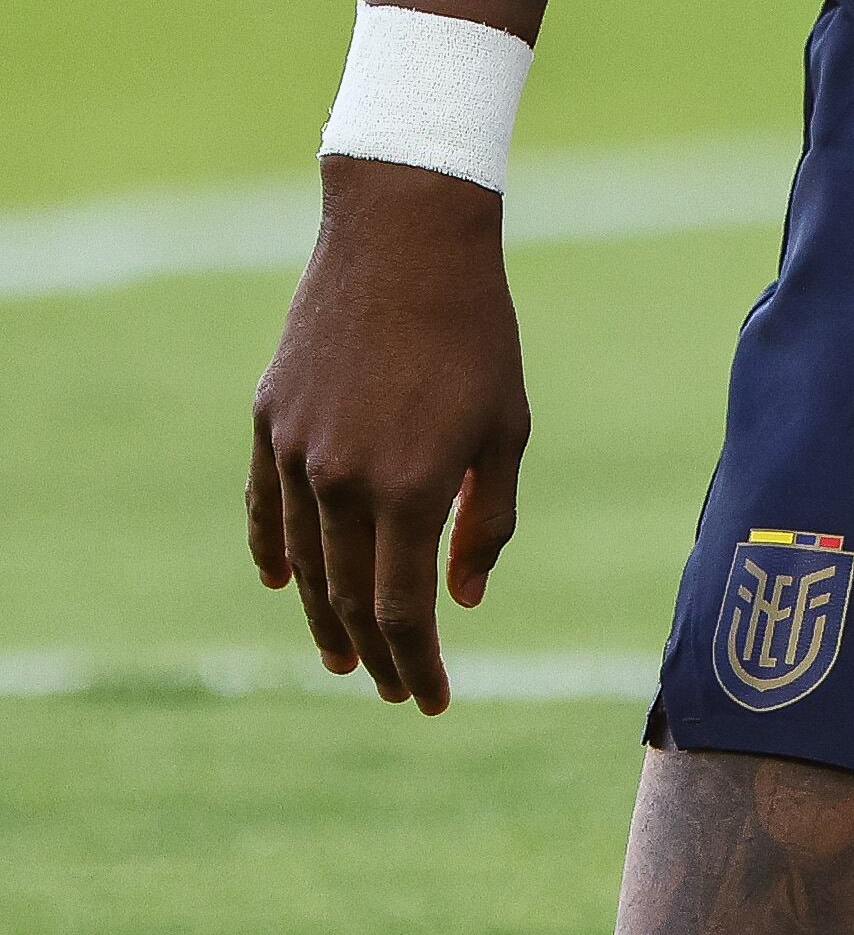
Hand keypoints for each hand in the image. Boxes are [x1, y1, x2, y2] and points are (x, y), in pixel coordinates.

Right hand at [247, 159, 531, 713]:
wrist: (405, 235)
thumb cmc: (475, 329)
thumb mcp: (506, 426)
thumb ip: (487, 520)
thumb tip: (464, 598)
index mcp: (409, 487)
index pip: (403, 610)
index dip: (419, 664)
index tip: (433, 699)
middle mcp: (341, 480)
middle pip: (348, 599)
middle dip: (377, 655)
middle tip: (395, 688)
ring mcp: (295, 451)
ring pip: (302, 563)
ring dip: (322, 618)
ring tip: (343, 656)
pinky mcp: (269, 419)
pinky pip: (266, 509)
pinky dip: (274, 553)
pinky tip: (282, 584)